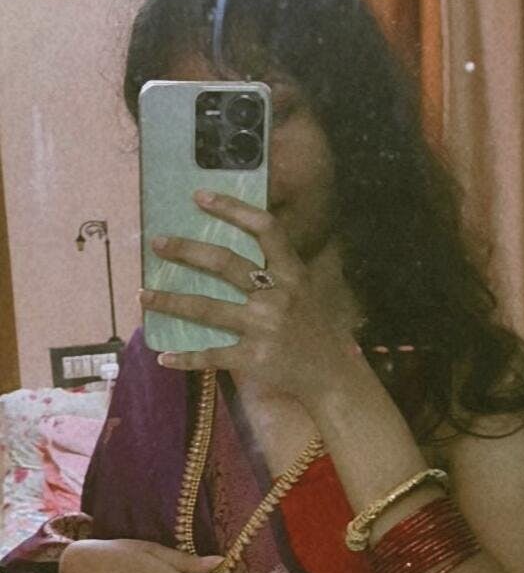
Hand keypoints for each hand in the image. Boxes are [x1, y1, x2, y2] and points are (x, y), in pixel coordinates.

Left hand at [139, 190, 356, 404]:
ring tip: (143, 295)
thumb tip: (232, 252)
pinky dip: (186, 358)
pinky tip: (163, 357)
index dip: (233, 209)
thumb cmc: (313, 329)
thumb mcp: (305, 291)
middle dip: (187, 250)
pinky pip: (211, 355)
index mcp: (292, 274)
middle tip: (158, 243)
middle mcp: (277, 296)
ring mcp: (263, 328)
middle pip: (225, 263)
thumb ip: (277, 271)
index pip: (265, 229)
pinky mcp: (253, 358)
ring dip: (170, 301)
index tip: (200, 197)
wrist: (331, 375)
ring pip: (206, 309)